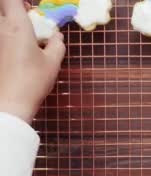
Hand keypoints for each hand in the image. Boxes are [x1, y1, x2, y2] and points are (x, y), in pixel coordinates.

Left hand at [0, 0, 64, 123]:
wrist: (9, 103)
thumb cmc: (33, 80)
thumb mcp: (53, 62)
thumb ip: (57, 44)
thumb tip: (57, 36)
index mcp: (16, 26)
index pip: (11, 0)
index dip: (19, 2)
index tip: (29, 8)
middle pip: (2, 8)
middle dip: (12, 9)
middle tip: (25, 19)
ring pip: (1, 25)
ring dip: (9, 25)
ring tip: (24, 38)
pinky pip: (1, 39)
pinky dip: (7, 39)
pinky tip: (17, 53)